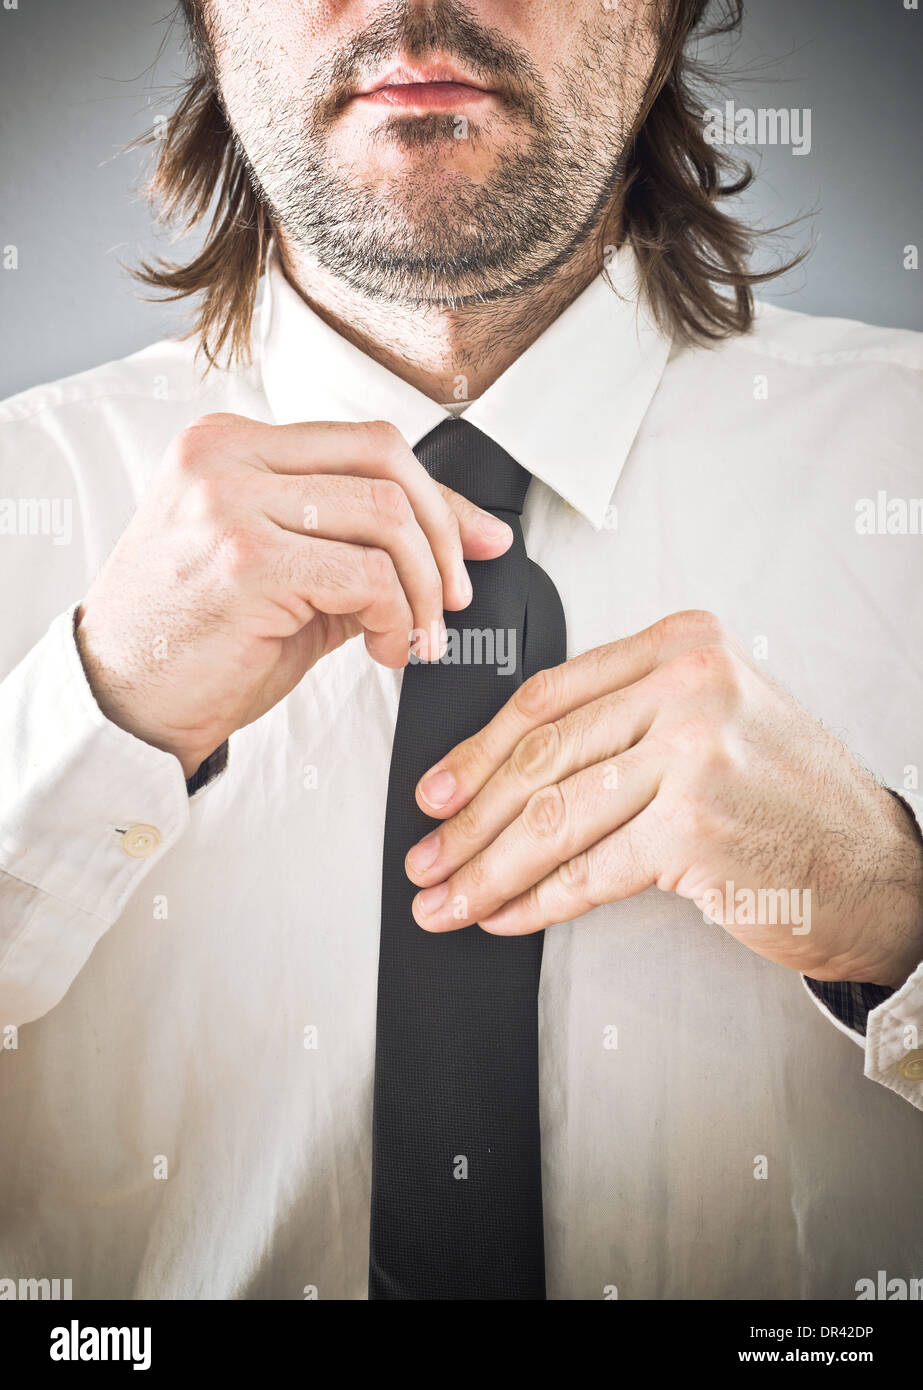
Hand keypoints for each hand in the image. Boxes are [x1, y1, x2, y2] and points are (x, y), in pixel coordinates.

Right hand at [76, 413, 511, 776]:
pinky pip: (368, 577)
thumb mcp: (280, 570)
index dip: (439, 496)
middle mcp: (225, 458)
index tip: (477, 543)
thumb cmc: (196, 641)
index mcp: (229, 444)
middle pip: (386, 462)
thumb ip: (354, 540)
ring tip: (415, 637)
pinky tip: (384, 650)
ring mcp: (230, 504)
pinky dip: (398, 621)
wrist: (123, 704)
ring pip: (387, 519)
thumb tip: (464, 538)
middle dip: (443, 535)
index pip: (366, 443)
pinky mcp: (247, 563)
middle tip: (452, 597)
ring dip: (423, 590)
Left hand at [405, 610, 922, 987]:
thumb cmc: (790, 799)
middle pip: (542, 755)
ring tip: (449, 898)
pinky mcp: (695, 827)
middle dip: (469, 818)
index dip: (477, 750)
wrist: (876, 868)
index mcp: (682, 646)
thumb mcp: (713, 722)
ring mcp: (693, 753)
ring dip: (487, 867)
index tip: (438, 792)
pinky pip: (588, 870)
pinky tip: (505, 915)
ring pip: (554, 815)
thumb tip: (506, 772)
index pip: (549, 694)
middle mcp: (688, 686)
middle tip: (428, 855)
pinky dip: (536, 900)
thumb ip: (624, 722)